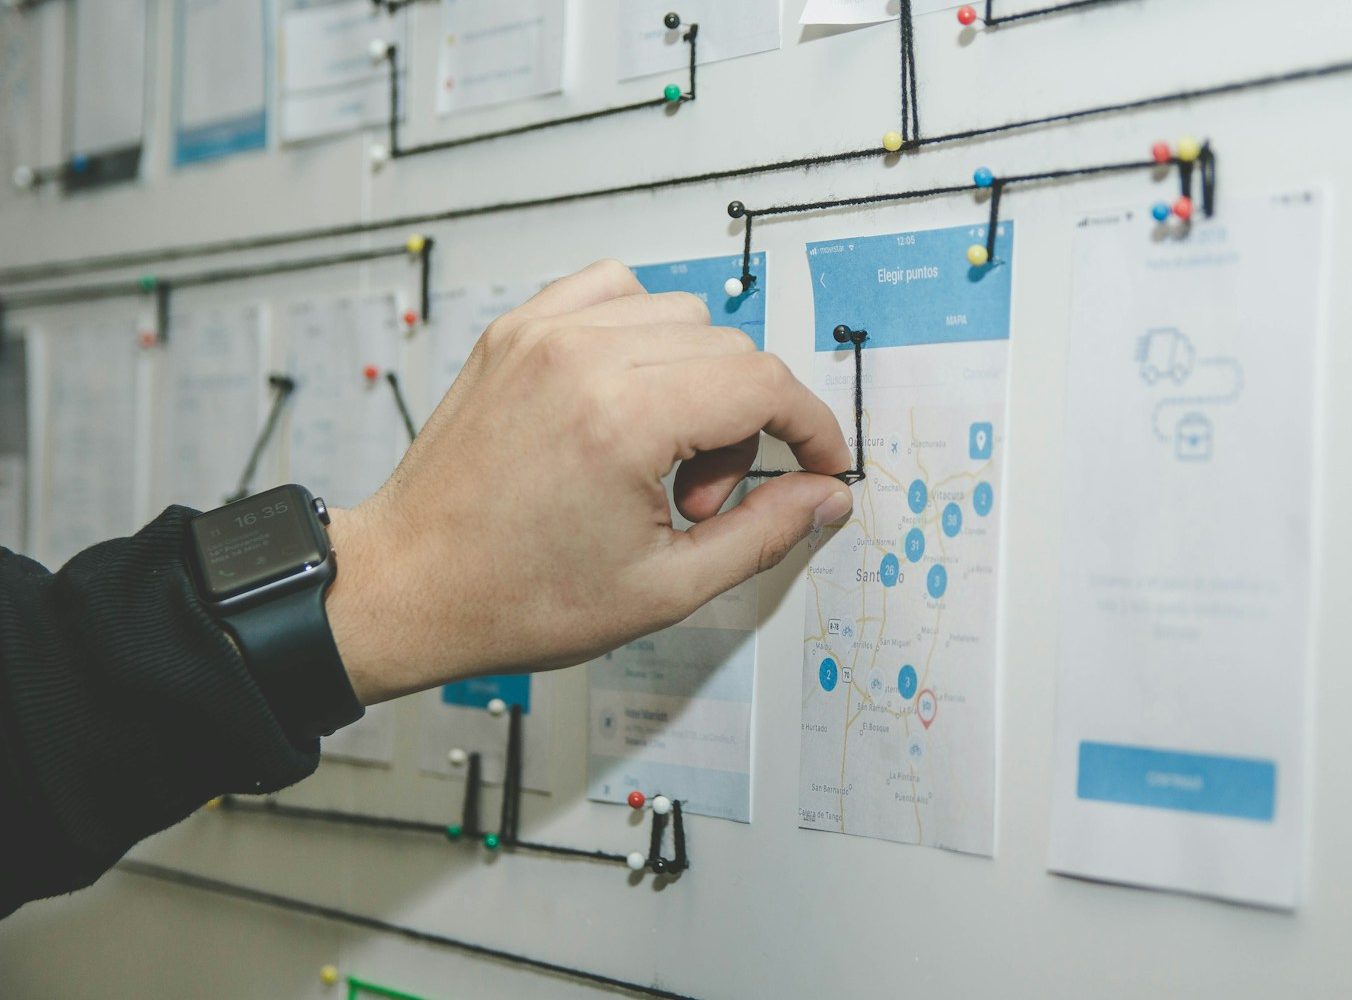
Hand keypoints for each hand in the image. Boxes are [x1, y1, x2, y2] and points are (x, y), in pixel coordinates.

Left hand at [324, 260, 853, 704]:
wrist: (408, 586)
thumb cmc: (513, 596)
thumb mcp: (663, 589)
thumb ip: (762, 534)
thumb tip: (823, 494)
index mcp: (621, 419)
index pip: (764, 384)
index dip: (811, 427)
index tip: (820, 462)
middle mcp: (580, 357)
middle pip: (730, 350)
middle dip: (746, 425)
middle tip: (700, 500)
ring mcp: (541, 334)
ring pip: (681, 315)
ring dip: (697, 379)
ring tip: (657, 458)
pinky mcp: (515, 330)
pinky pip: (613, 290)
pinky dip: (642, 333)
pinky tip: (627, 398)